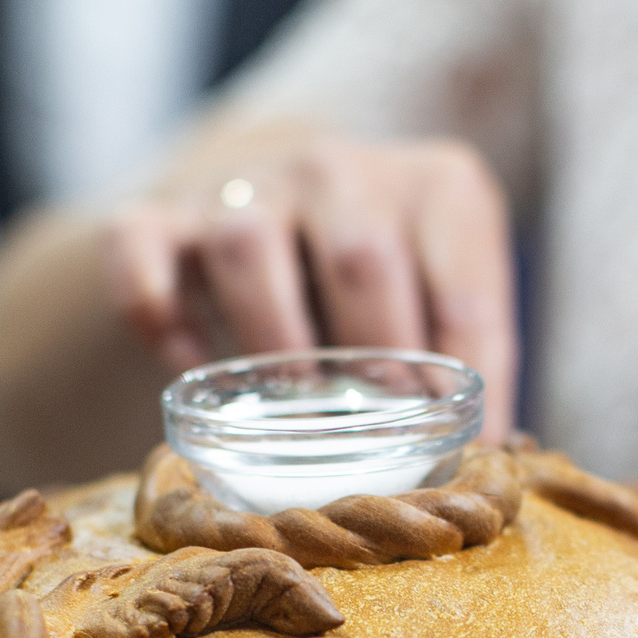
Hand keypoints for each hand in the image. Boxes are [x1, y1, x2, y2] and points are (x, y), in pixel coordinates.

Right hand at [103, 133, 517, 435]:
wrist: (285, 202)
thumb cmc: (388, 282)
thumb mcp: (449, 299)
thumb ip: (475, 369)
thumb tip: (494, 468)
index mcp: (439, 187)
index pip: (463, 288)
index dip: (457, 377)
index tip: (442, 436)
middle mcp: (342, 169)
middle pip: (358, 260)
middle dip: (368, 360)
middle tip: (366, 432)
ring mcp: (246, 184)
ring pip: (247, 246)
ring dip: (270, 340)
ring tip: (290, 406)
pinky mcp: (162, 211)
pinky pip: (142, 254)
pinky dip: (157, 316)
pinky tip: (189, 368)